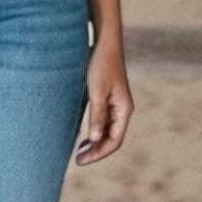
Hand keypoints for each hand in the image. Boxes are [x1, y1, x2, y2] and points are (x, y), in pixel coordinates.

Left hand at [75, 39, 132, 165]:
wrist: (104, 41)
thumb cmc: (101, 64)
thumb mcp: (97, 91)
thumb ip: (97, 116)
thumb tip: (95, 140)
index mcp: (124, 109)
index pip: (114, 141)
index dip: (98, 153)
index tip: (80, 160)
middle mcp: (122, 108)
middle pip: (111, 138)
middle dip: (96, 150)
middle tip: (77, 159)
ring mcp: (115, 103)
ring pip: (106, 130)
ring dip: (94, 142)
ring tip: (78, 151)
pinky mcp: (107, 96)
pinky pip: (102, 120)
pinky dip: (94, 130)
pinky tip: (83, 135)